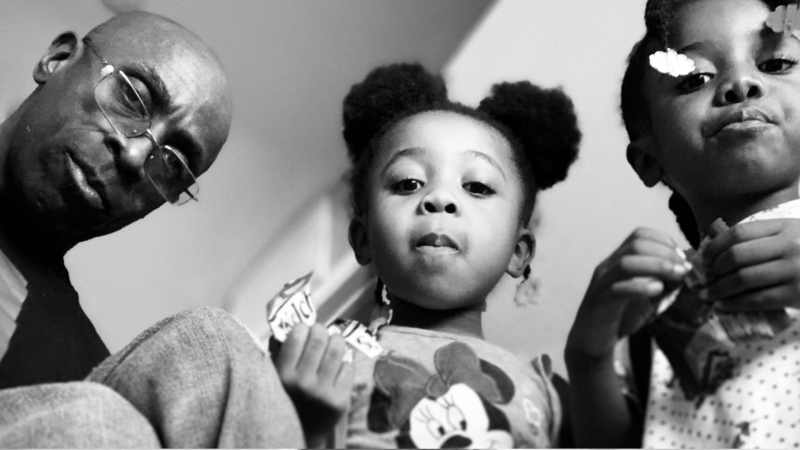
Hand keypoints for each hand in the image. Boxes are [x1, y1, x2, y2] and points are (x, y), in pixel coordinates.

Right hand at [275, 323, 353, 447]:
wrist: (300, 434)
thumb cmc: (287, 399)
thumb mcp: (274, 376)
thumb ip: (278, 351)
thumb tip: (290, 321)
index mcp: (283, 375)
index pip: (297, 335)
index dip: (303, 327)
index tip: (304, 329)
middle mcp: (303, 383)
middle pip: (320, 338)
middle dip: (322, 330)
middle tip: (321, 333)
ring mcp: (323, 392)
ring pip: (338, 349)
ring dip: (337, 341)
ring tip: (333, 343)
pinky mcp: (340, 400)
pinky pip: (348, 367)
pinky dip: (345, 362)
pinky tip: (337, 366)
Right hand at [566, 228, 688, 364]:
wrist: (591, 342)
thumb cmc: (620, 318)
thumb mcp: (647, 297)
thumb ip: (664, 283)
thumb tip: (685, 271)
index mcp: (617, 261)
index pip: (639, 235)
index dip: (664, 240)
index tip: (682, 258)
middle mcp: (608, 267)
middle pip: (636, 244)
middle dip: (666, 252)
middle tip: (684, 268)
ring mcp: (602, 283)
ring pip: (627, 262)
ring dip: (658, 265)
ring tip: (678, 276)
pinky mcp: (600, 302)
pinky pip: (618, 288)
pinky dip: (641, 286)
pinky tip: (657, 290)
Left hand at [703, 218, 799, 310]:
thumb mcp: (794, 236)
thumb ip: (763, 237)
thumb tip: (715, 242)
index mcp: (785, 227)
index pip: (739, 232)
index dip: (715, 245)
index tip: (704, 257)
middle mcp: (789, 246)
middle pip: (736, 255)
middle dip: (714, 269)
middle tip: (705, 278)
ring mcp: (794, 270)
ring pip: (742, 278)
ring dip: (718, 289)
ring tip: (707, 295)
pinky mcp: (796, 294)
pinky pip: (757, 299)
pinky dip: (734, 303)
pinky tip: (722, 306)